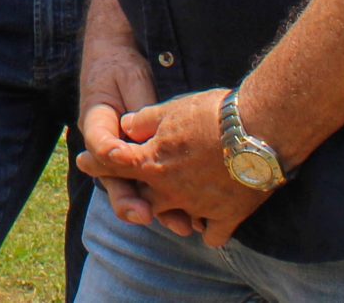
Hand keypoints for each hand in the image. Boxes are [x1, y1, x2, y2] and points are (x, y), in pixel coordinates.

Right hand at [76, 16, 168, 229]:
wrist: (114, 61)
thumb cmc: (120, 67)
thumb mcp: (129, 78)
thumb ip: (139, 108)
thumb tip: (145, 130)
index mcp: (96, 121)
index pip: (99, 143)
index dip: (110, 154)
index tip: (124, 157)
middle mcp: (105, 146)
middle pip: (113, 179)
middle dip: (130, 201)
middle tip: (144, 214)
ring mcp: (121, 157)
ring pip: (134, 188)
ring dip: (155, 209)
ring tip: (180, 225)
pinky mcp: (138, 162)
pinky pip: (149, 185)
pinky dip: (168, 201)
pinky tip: (193, 217)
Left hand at [79, 89, 274, 247]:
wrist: (260, 130)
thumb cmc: (213, 115)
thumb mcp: (171, 109)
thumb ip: (144, 121)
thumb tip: (126, 126)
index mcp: (152, 163)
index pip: (113, 165)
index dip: (95, 162)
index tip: (83, 161)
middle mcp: (170, 191)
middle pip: (142, 196)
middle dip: (133, 191)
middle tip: (134, 185)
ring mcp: (198, 206)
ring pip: (175, 216)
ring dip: (171, 211)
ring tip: (172, 203)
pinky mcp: (227, 216)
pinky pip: (211, 233)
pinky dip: (208, 228)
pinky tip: (206, 223)